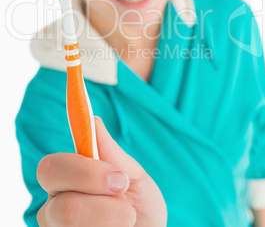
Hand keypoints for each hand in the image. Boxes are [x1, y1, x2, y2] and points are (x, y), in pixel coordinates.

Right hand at [37, 117, 166, 225]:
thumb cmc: (140, 206)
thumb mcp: (135, 178)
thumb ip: (112, 153)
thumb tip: (93, 121)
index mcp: (67, 180)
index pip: (51, 168)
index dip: (83, 170)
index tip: (119, 175)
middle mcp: (55, 208)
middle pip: (60, 204)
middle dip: (101, 203)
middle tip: (127, 199)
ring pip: (73, 224)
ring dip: (112, 219)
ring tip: (129, 220)